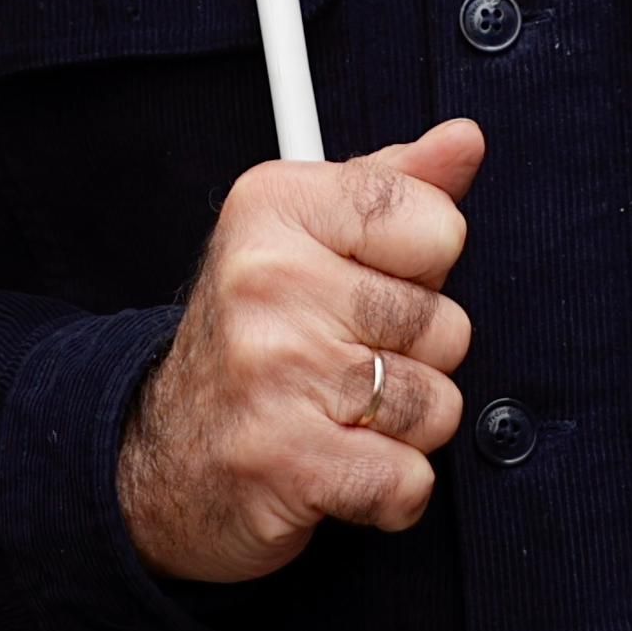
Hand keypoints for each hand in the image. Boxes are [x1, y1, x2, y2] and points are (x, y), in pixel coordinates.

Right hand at [115, 120, 482, 581]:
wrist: (166, 456)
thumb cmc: (260, 335)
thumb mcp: (312, 235)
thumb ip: (395, 186)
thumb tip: (465, 141)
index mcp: (276, 207)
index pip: (437, 222)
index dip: (426, 267)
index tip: (372, 282)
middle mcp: (267, 279)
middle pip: (447, 324)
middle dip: (418, 357)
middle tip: (347, 359)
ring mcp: (272, 370)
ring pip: (436, 404)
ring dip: (405, 428)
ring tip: (342, 413)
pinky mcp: (283, 461)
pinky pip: (409, 480)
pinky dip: (391, 490)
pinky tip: (342, 466)